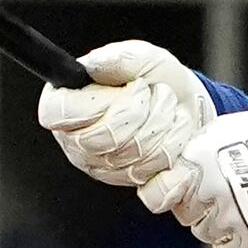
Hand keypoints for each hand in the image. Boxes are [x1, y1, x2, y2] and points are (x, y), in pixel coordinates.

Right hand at [38, 41, 216, 187]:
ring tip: (165, 112)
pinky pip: (154, 189)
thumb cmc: (156, 81)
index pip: (58, 114)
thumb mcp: (141, 58)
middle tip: (151, 95)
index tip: (125, 89)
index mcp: (66, 107)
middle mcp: (78, 142)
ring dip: (163, 128)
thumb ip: (117, 59)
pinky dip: (174, 161)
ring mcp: (105, 169)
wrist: (189, 105)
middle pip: (100, 139)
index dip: (94, 104)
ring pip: (133, 159)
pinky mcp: (134, 188)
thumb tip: (93, 65)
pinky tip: (176, 143)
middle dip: (140, 111)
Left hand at [141, 84, 247, 247]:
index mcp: (198, 160)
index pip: (159, 193)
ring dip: (224, 224)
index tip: (188, 191)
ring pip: (208, 234)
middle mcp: (209, 191)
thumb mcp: (227, 130)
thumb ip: (197, 154)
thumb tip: (177, 173)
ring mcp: (231, 220)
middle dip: (204, 207)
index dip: (177, 193)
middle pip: (187, 215)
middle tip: (232, 194)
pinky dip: (240, 242)